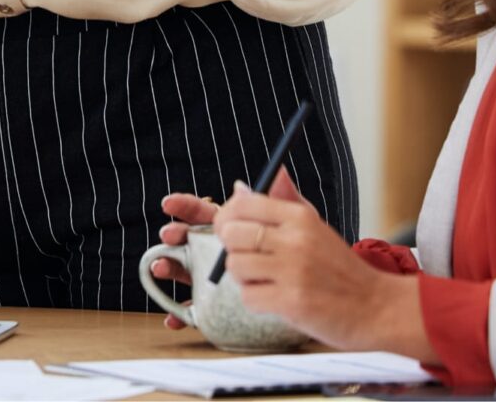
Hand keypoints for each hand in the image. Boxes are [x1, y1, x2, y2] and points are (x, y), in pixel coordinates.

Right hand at [148, 174, 301, 329]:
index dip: (186, 206)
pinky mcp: (223, 307)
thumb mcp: (300, 226)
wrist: (335, 299)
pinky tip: (172, 319)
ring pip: (187, 270)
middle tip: (169, 233)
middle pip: (190, 238)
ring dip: (170, 267)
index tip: (170, 204)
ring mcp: (220, 278)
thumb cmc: (314, 258)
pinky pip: (199, 310)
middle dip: (176, 233)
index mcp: (237, 228)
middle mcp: (223, 251)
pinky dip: (181, 316)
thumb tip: (271, 176)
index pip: (206, 212)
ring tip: (161, 268)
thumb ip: (283, 200)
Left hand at [213, 172, 432, 359]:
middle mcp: (295, 240)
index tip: (232, 228)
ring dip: (244, 277)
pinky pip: (248, 297)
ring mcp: (293, 271)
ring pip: (235, 266)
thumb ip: (279, 204)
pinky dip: (256, 301)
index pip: (242, 204)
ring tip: (266, 280)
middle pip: (231, 233)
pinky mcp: (291, 302)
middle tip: (250, 258)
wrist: (377, 308)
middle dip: (233, 248)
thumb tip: (240, 185)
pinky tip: (276, 299)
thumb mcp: (315, 227)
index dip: (227, 216)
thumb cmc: (340, 269)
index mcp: (300, 217)